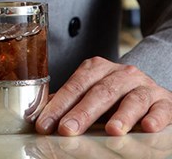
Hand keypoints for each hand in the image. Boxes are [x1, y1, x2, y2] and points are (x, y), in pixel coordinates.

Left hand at [36, 57, 171, 135]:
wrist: (149, 88)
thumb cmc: (113, 93)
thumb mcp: (91, 90)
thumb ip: (70, 100)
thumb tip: (41, 114)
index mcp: (97, 68)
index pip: (75, 85)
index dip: (59, 105)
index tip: (45, 124)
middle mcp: (121, 73)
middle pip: (100, 92)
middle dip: (81, 112)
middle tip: (67, 130)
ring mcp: (144, 86)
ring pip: (132, 99)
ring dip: (121, 115)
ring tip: (111, 131)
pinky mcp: (165, 101)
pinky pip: (161, 109)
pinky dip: (155, 118)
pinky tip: (148, 127)